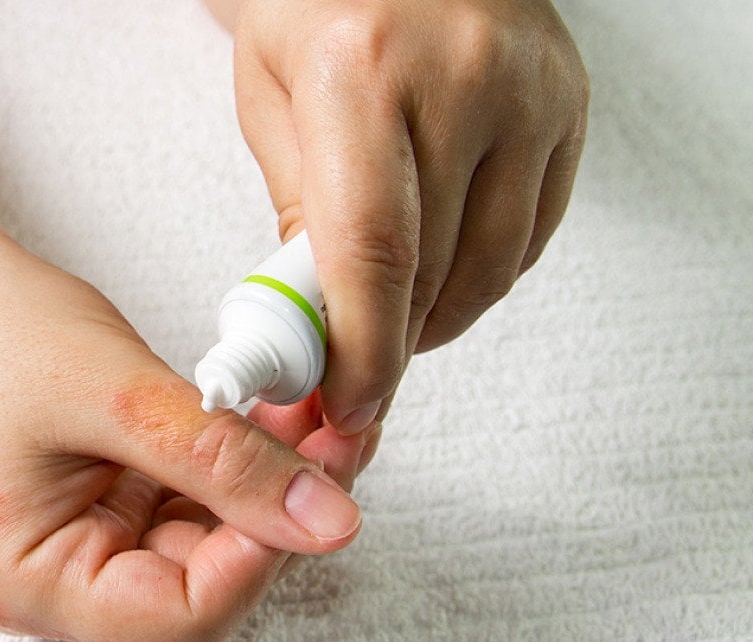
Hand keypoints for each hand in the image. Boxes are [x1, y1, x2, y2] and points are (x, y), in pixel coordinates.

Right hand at [0, 234, 375, 641]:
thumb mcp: (119, 394)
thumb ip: (224, 462)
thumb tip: (330, 521)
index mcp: (31, 578)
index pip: (181, 617)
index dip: (262, 557)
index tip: (319, 484)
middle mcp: (58, 581)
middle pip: (204, 588)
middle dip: (278, 515)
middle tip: (335, 438)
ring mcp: (86, 545)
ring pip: (212, 546)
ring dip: (269, 485)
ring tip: (310, 412)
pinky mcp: (110, 509)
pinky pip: (197, 506)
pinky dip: (241, 465)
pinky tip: (272, 415)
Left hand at [230, 0, 589, 432]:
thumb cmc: (316, 9)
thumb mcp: (270, 102)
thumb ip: (296, 216)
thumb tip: (318, 331)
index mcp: (360, 70)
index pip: (374, 250)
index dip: (364, 350)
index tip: (350, 403)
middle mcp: (461, 76)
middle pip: (436, 270)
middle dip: (390, 347)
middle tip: (354, 375)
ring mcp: (528, 91)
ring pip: (493, 267)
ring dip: (438, 320)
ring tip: (392, 323)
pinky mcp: (568, 105)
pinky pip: (532, 235)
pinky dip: (482, 276)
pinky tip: (442, 272)